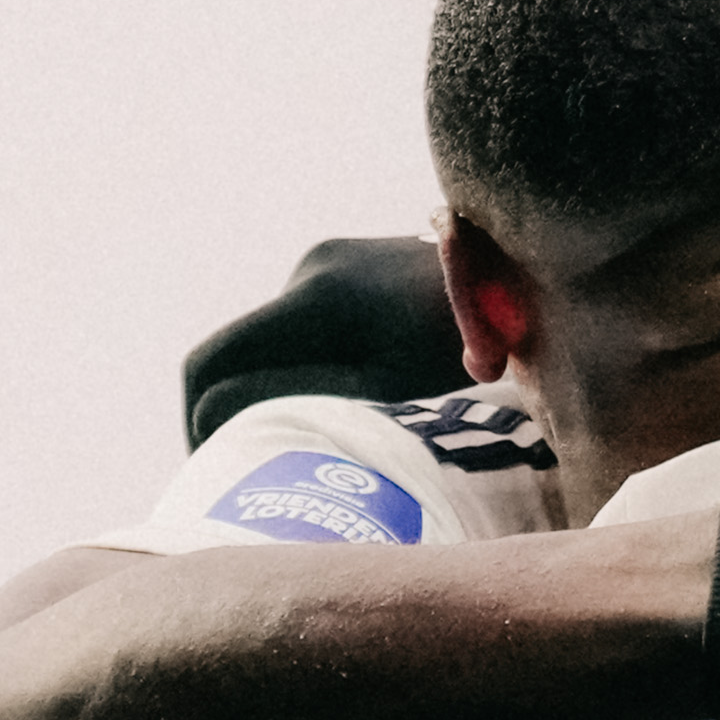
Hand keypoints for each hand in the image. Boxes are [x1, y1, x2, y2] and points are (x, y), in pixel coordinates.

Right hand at [184, 237, 474, 440]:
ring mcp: (329, 258)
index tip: (211, 461)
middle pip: (240, 347)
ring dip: (279, 382)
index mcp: (309, 299)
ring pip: (276, 336)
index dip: (197, 415)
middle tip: (254, 461)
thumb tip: (212, 413)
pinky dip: (308, 360)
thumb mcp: (380, 390)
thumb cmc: (462, 346)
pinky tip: (347, 391)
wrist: (523, 276)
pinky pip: (306, 319)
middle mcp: (309, 268)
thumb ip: (294, 399)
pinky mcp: (350, 261)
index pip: (212, 358)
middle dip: (234, 403)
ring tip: (314, 430)